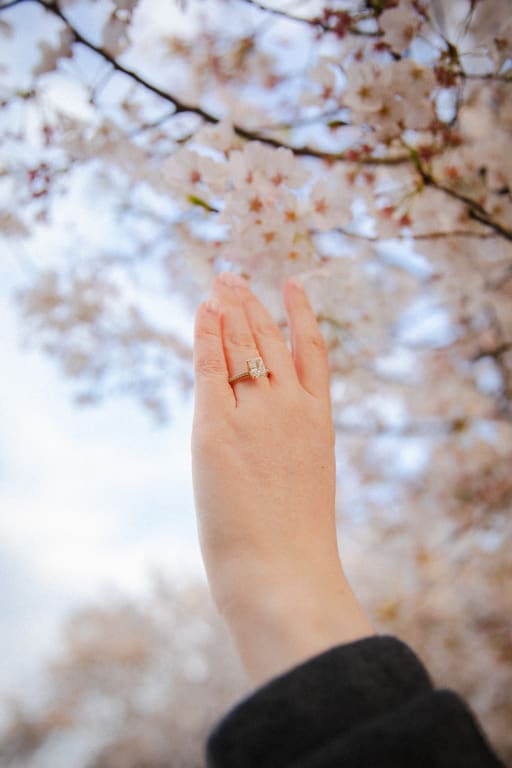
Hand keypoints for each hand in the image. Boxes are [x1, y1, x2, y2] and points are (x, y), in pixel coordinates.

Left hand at [191, 271, 373, 684]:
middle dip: (252, 305)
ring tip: (221, 282)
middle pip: (270, 341)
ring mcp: (256, 414)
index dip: (300, 315)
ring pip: (243, 345)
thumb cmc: (295, 543)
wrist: (283, 573)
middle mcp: (291, 407)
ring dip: (231, 309)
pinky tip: (203, 310)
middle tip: (235, 277)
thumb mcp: (305, 481)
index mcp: (319, 421)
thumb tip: (269, 436)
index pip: (311, 352)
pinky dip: (207, 335)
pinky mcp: (217, 427)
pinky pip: (211, 367)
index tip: (292, 286)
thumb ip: (291, 445)